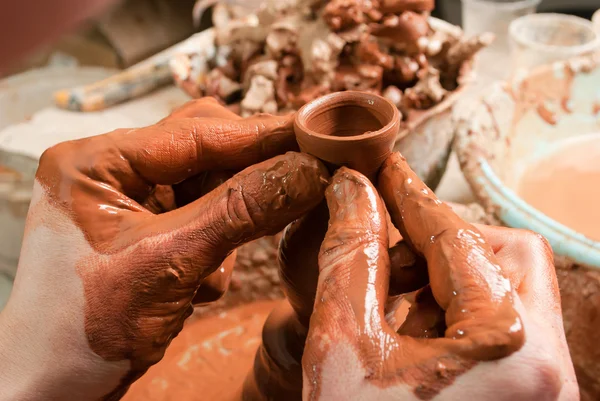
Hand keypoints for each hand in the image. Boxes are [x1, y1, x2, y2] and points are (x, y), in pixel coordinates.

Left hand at [0, 98, 329, 399]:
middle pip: (202, 151)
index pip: (194, 134)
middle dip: (241, 182)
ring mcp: (129, 201)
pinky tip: (195, 283)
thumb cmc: (86, 330)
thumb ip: (240, 210)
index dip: (260, 136)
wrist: (58, 387)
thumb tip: (306, 170)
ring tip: (206, 271)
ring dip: (225, 226)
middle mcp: (111, 170)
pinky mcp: (146, 229)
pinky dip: (214, 247)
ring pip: (208, 186)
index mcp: (96, 163)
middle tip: (293, 188)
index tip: (313, 135)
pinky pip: (201, 217)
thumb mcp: (170, 263)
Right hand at [302, 153, 577, 400]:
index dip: (410, 196)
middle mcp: (551, 368)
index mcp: (511, 350)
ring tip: (390, 306)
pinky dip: (455, 314)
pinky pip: (506, 328)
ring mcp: (548, 387)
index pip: (457, 237)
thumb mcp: (342, 349)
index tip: (381, 170)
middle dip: (441, 244)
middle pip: (506, 256)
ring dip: (446, 280)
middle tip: (386, 254)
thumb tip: (352, 192)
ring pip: (509, 290)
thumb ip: (350, 258)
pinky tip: (409, 337)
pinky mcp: (533, 397)